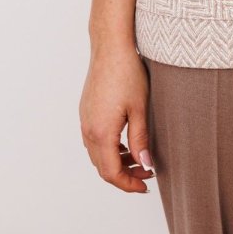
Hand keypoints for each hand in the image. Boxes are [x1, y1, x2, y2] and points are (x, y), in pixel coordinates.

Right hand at [79, 42, 154, 192]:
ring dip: (117, 162)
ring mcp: (85, 120)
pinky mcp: (86, 112)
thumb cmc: (127, 73)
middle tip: (147, 172)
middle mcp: (88, 130)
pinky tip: (126, 142)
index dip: (128, 184)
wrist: (110, 47)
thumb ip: (141, 140)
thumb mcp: (140, 108)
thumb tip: (146, 165)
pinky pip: (95, 140)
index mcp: (101, 133)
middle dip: (125, 175)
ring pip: (98, 155)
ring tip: (140, 158)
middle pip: (103, 167)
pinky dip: (110, 149)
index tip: (146, 186)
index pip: (111, 172)